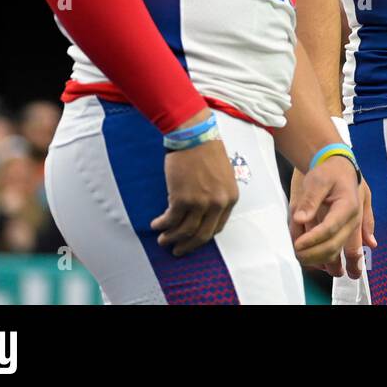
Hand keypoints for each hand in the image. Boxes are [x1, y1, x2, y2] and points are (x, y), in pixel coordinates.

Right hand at [151, 111, 238, 256]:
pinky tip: (156, 225)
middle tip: (177, 251)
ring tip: (162, 240)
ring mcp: (201, 203)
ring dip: (171, 238)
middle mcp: (218, 203)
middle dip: (188, 246)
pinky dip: (162, 225)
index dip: (203, 236)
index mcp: (231, 198)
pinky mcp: (182, 198)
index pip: (218, 227)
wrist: (194, 135)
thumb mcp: (223, 176)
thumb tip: (204, 212)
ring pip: (185, 231)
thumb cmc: (207, 151)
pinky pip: (170, 220)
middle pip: (202, 234)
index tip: (193, 241)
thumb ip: (217, 195)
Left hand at [289, 156, 366, 273]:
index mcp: (348, 206)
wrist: (342, 169)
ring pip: (343, 252)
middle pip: (337, 245)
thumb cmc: (330, 173)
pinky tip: (320, 265)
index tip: (298, 245)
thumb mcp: (318, 180)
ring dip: (327, 262)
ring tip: (306, 261)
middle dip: (315, 255)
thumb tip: (300, 218)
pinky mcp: (353, 232)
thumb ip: (310, 199)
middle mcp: (354, 220)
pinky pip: (348, 251)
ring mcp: (355, 228)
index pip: (330, 228)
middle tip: (298, 255)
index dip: (313, 239)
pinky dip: (334, 260)